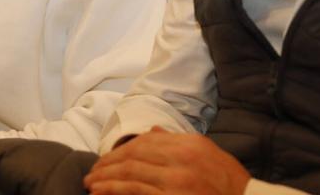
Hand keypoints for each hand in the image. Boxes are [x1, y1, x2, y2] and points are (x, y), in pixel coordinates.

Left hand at [85, 127, 249, 194]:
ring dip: (106, 180)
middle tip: (92, 173)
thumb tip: (152, 131)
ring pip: (131, 175)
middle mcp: (182, 160)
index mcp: (189, 145)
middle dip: (108, 165)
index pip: (146, 142)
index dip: (122, 150)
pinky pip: (137, 193)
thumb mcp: (208, 153)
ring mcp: (177, 182)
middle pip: (134, 157)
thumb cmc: (228, 184)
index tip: (107, 159)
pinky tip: (104, 194)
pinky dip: (116, 193)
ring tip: (91, 185)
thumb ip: (178, 141)